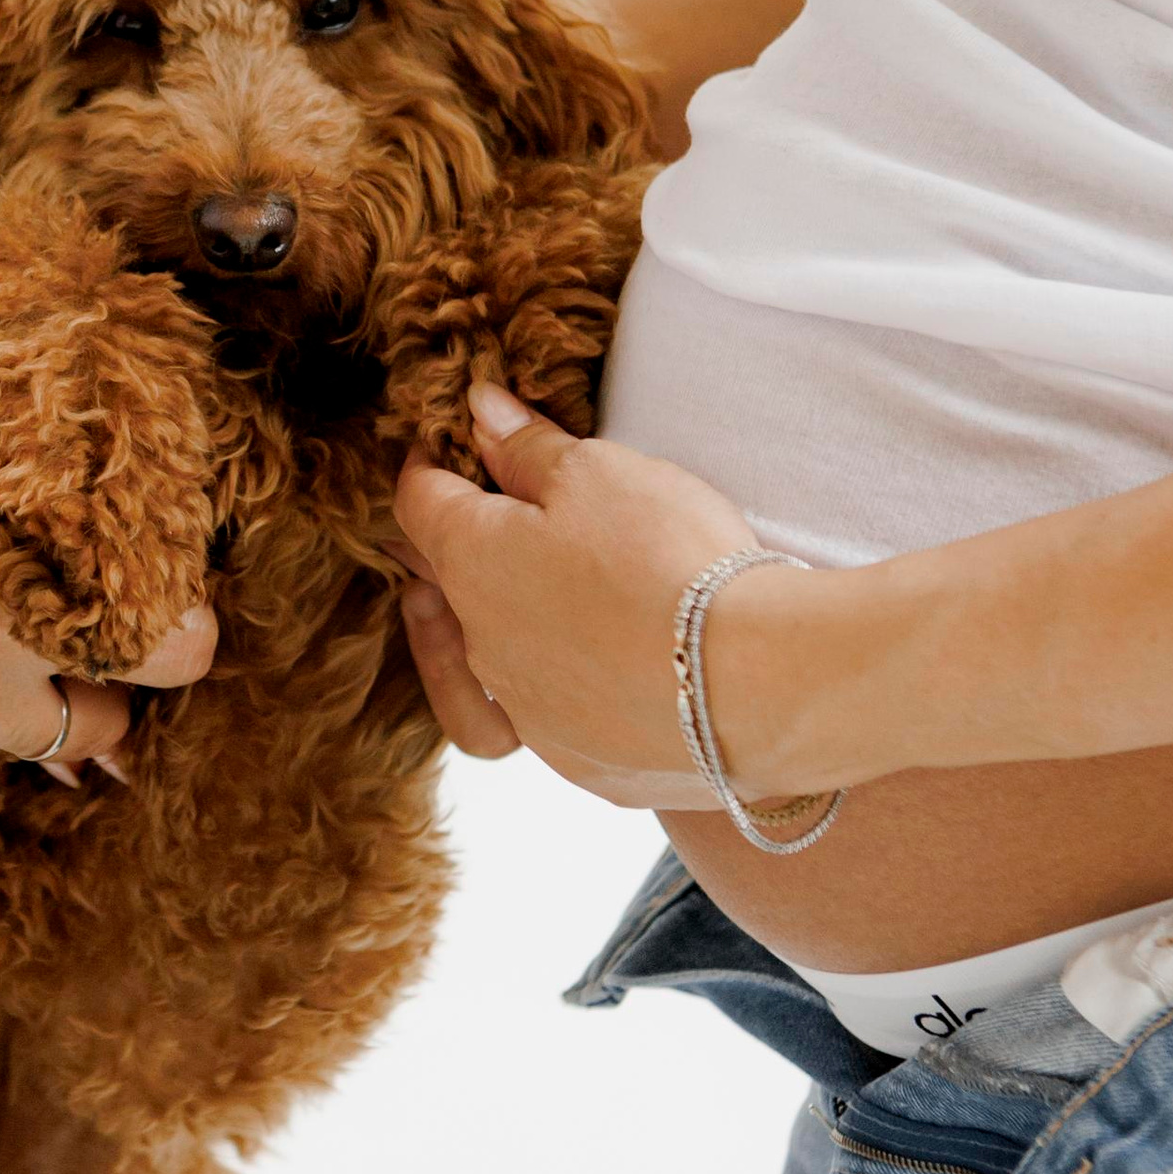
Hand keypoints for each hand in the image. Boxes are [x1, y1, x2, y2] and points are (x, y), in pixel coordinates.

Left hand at [392, 381, 791, 807]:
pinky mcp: (582, 761)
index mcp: (471, 562)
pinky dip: (541, 693)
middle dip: (450, 545)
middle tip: (470, 515)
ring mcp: (529, 713)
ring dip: (479, 628)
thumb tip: (479, 412)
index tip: (447, 445)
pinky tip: (572, 675)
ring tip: (500, 602)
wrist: (754, 685)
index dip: (428, 466)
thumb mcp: (597, 472)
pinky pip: (539, 726)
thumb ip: (529, 447)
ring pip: (479, 666)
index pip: (417, 504)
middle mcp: (483, 646)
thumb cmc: (668, 560)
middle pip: (443, 585)